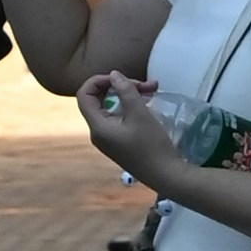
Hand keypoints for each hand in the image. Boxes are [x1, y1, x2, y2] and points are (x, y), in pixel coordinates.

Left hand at [76, 68, 179, 192]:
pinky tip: (148, 102)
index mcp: (98, 127)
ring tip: (153, 89)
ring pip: (112, 108)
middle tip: (144, 84)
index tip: (120, 77)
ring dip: (129, 95)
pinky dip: (131, 107)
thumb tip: (113, 74)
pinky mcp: (120, 143)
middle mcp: (98, 133)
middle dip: (120, 87)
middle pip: (99, 100)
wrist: (166, 175)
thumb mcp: (139, 114)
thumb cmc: (151, 145)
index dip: (98, 81)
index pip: (84, 95)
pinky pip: (119, 118)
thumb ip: (125, 91)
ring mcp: (109, 140)